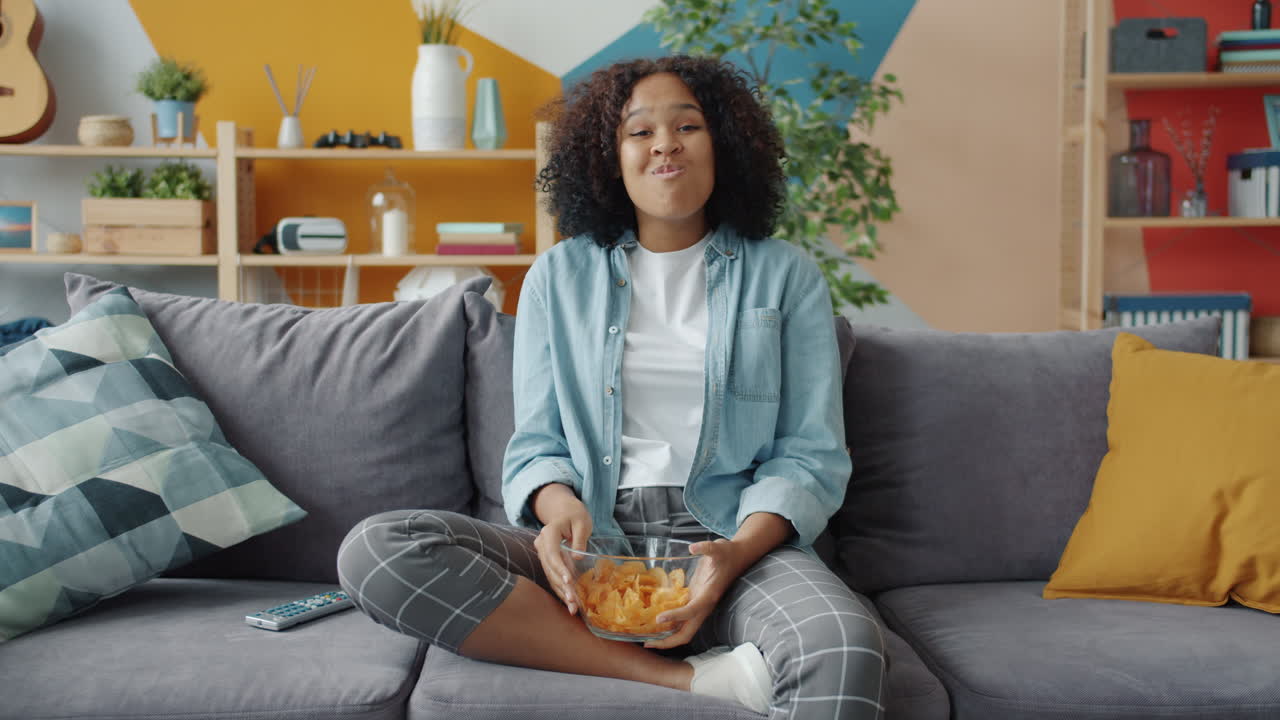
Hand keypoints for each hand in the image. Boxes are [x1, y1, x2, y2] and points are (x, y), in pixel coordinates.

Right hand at [531, 484, 592, 615]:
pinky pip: (553, 577)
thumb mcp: (582, 523)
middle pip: (550, 568)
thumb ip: (579, 539)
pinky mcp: (549, 561)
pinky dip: (561, 590)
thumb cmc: (576, 515)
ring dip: (561, 592)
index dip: (560, 569)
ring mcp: (543, 554)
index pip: (552, 554)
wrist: (564, 511)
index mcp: (549, 534)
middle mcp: (542, 545)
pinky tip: (570, 603)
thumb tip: (576, 556)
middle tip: (573, 601)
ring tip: (572, 607)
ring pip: (550, 576)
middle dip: (562, 586)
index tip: (569, 582)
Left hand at [644, 538, 745, 649]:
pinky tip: (655, 624)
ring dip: (667, 637)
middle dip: (668, 641)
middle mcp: (704, 606)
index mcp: (709, 596)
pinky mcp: (695, 601)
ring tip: (647, 639)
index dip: (675, 616)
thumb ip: (706, 548)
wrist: (737, 557)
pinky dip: (669, 625)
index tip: (658, 618)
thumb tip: (693, 548)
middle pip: (687, 633)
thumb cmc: (727, 554)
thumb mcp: (718, 547)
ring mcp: (699, 606)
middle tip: (648, 643)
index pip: (691, 611)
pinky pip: (681, 620)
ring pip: (683, 630)